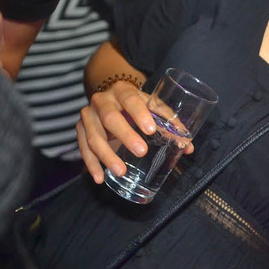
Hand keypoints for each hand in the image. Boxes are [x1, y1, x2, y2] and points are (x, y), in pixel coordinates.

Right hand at [75, 81, 193, 183]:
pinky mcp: (80, 129)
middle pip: (110, 118)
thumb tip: (187, 147)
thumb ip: (169, 123)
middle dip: (125, 135)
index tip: (150, 130)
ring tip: (121, 171)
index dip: (140, 114)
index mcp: (123, 91)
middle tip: (141, 152)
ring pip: (94, 136)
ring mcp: (88, 115)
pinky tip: (100, 177)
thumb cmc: (136, 104)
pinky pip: (83, 148)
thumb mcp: (151, 106)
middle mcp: (102, 100)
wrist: (109, 96)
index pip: (131, 100)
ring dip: (107, 156)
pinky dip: (91, 164)